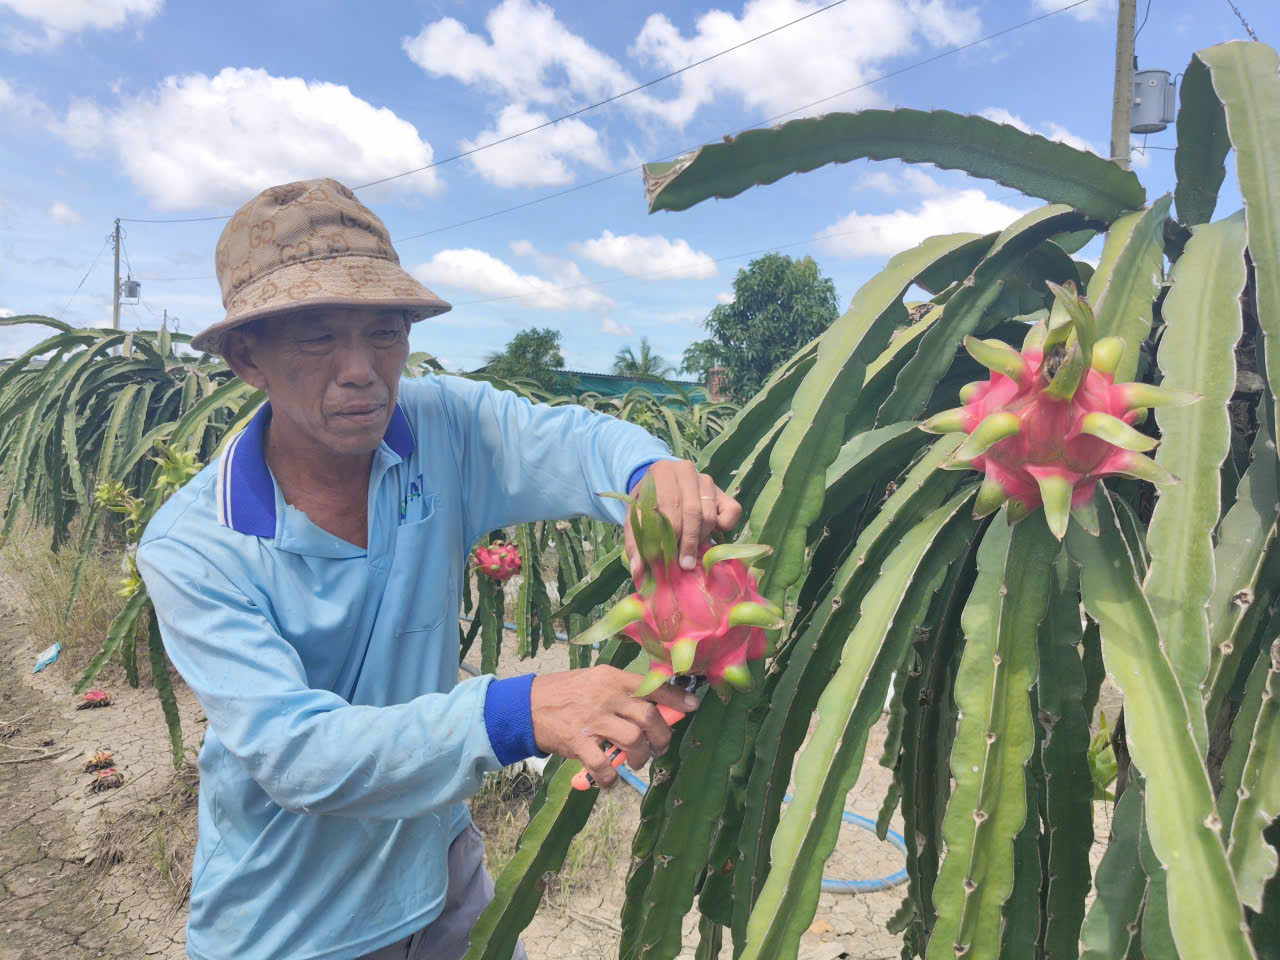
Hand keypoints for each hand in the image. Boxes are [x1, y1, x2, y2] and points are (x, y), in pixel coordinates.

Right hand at [529, 666, 699, 788]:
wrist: (526, 705)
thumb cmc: (566, 693)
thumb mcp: (595, 681)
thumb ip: (621, 691)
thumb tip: (655, 707)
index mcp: (613, 679)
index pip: (653, 686)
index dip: (677, 697)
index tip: (692, 706)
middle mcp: (606, 696)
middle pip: (650, 718)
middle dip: (662, 738)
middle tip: (659, 748)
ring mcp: (592, 719)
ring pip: (634, 742)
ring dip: (640, 758)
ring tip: (635, 762)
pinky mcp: (577, 742)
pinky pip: (604, 766)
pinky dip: (610, 779)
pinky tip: (609, 781)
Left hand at [625, 459, 741, 580]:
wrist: (661, 485)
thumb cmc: (648, 502)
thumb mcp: (635, 517)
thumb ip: (634, 541)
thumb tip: (638, 571)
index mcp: (662, 472)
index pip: (669, 504)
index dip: (669, 534)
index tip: (666, 557)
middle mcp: (686, 471)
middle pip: (692, 511)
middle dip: (688, 542)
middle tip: (684, 564)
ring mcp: (707, 480)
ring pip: (709, 515)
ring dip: (701, 538)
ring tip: (690, 554)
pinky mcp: (722, 492)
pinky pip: (732, 511)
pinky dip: (725, 526)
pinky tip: (711, 536)